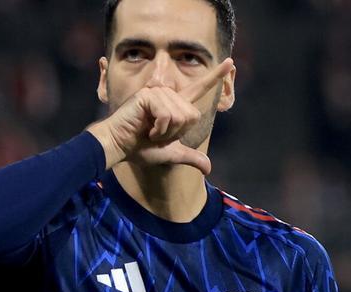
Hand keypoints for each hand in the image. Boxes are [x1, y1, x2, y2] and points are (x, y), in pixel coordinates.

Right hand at [87, 58, 234, 174]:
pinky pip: (167, 116)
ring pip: (180, 116)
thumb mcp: (170, 153)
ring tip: (149, 131)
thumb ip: (190, 157)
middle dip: (177, 133)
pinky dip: (159, 129)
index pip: (199, 88)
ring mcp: (159, 93)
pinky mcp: (149, 95)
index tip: (230, 62)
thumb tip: (208, 169)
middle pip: (192, 115)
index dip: (215, 76)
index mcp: (176, 105)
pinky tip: (146, 128)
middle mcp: (169, 95)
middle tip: (157, 133)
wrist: (120, 147)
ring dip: (166, 132)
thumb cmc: (140, 148)